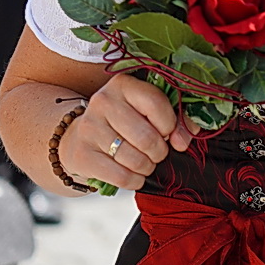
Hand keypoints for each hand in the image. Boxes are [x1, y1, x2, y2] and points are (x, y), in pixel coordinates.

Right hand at [59, 73, 194, 191]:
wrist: (82, 137)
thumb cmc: (123, 122)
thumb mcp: (148, 112)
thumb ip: (176, 120)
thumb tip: (182, 141)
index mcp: (123, 84)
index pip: (156, 104)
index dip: (170, 125)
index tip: (169, 134)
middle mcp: (103, 101)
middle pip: (146, 136)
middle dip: (159, 151)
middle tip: (157, 153)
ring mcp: (89, 127)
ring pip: (134, 159)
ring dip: (147, 167)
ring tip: (145, 163)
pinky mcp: (82, 153)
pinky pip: (120, 176)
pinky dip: (134, 181)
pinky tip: (134, 175)